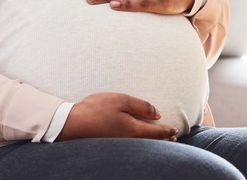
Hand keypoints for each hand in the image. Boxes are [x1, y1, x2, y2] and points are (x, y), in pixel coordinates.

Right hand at [56, 93, 177, 141]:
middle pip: (151, 142)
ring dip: (153, 142)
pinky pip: (132, 145)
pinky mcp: (112, 145)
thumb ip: (141, 106)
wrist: (71, 124)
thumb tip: (157, 113)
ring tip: (160, 140)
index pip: (156, 132)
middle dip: (163, 140)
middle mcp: (129, 141)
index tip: (175, 130)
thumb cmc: (95, 109)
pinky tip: (138, 139)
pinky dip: (141, 142)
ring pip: (142, 145)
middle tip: (173, 138)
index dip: (167, 130)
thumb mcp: (120, 100)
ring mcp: (120, 145)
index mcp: (134, 130)